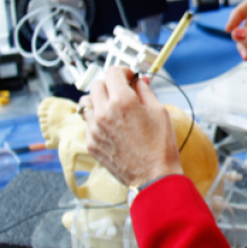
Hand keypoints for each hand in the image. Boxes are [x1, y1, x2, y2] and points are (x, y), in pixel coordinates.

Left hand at [82, 67, 182, 187]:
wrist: (153, 176)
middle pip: (97, 85)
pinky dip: (96, 119)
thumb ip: (145, 92)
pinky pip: (87, 122)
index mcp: (122, 103)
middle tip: (122, 90)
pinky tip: (111, 125)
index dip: (123, 71)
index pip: (112, 72)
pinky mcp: (91, 143)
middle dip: (110, 84)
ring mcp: (94, 129)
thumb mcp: (159, 111)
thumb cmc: (160, 147)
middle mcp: (104, 114)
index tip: (129, 76)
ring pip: (87, 103)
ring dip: (99, 100)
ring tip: (112, 107)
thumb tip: (138, 81)